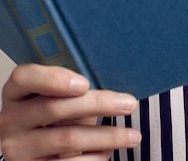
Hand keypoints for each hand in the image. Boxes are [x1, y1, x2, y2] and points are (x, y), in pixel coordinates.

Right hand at [0, 64, 140, 160]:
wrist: (30, 148)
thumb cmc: (49, 113)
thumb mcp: (53, 96)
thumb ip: (71, 89)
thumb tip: (113, 92)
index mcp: (16, 92)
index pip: (25, 77)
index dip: (53, 79)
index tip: (84, 83)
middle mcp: (11, 119)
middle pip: (55, 108)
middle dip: (98, 104)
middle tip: (129, 104)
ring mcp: (18, 148)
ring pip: (67, 138)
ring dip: (106, 137)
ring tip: (132, 135)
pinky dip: (94, 158)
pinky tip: (109, 152)